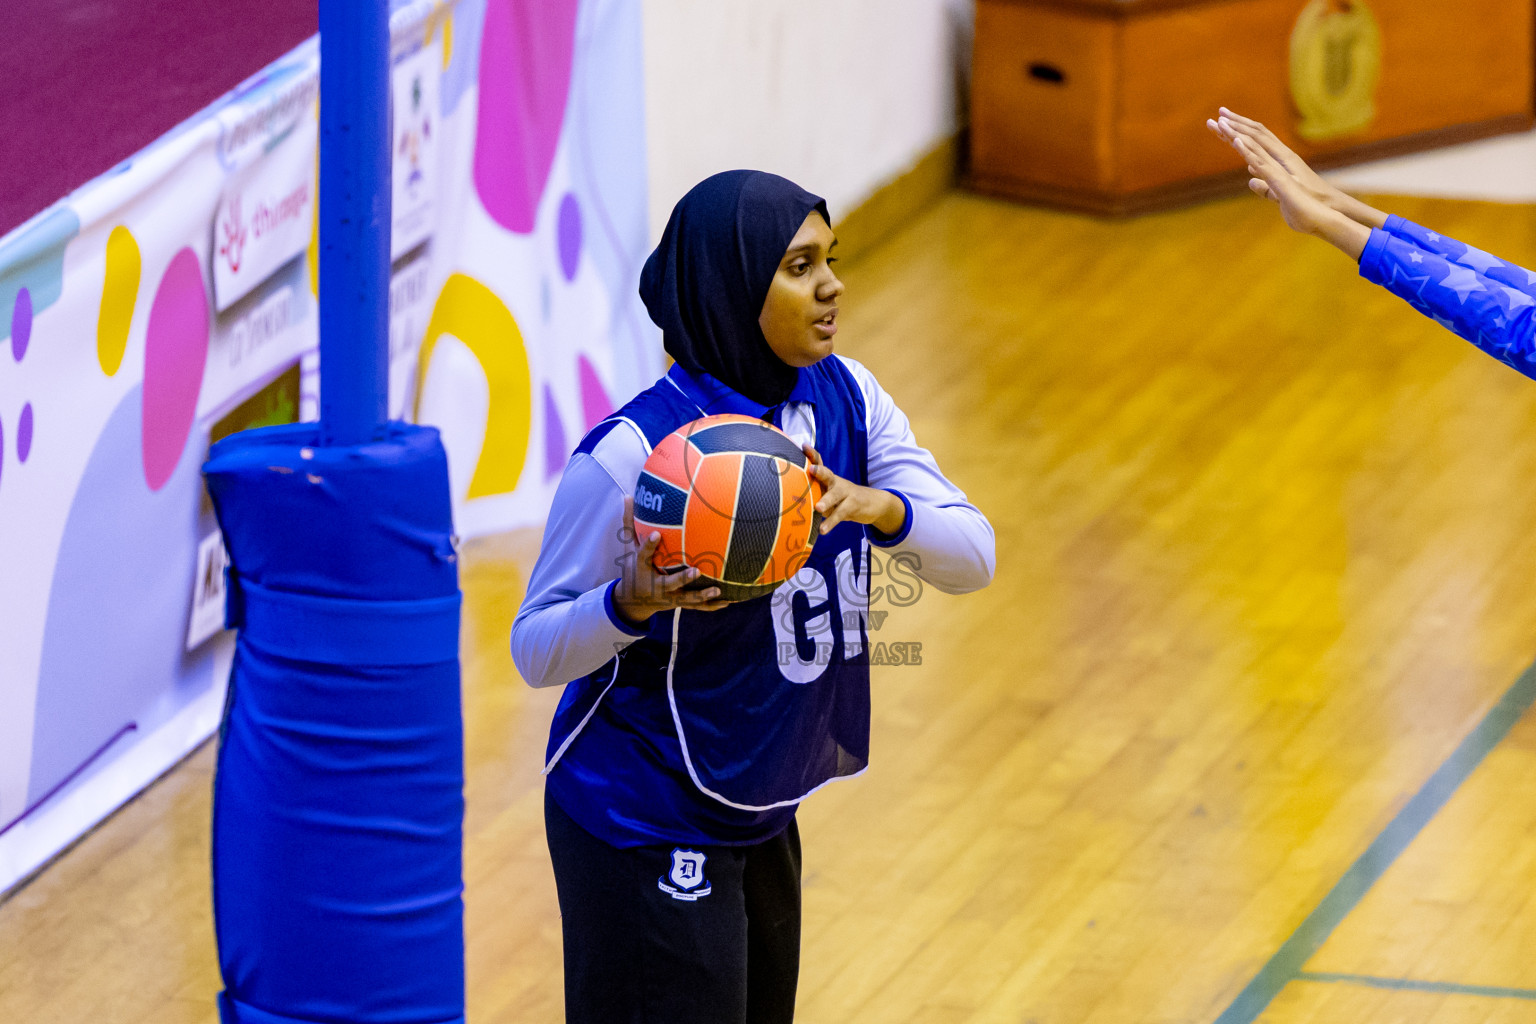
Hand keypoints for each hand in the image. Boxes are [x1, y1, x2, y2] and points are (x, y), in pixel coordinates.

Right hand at [612, 496, 733, 624]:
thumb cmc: (634, 568)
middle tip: (697, 571)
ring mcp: (668, 597)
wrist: (632, 601)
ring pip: (686, 598)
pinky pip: (696, 606)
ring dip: (702, 596)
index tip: (657, 534)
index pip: (644, 555)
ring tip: (718, 589)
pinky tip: (728, 602)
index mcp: (642, 569)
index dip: (649, 545)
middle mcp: (656, 585)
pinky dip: (711, 605)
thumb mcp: (629, 547)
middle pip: (670, 583)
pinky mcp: (678, 603)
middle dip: (682, 579)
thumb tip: (629, 495)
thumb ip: (630, 523)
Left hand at [803, 445, 905, 536]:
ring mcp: (846, 494)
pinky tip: (823, 530)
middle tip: (811, 469)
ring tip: (818, 508)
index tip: (804, 446)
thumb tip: (789, 498)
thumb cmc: (841, 499)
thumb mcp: (829, 493)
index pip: (820, 463)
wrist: (872, 503)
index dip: (812, 454)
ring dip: (827, 501)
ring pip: (836, 496)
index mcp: (829, 478)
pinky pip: (840, 515)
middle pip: (828, 475)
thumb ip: (814, 493)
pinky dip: (831, 523)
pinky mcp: (852, 507)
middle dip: (820, 471)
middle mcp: (836, 483)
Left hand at [1207, 107, 1387, 228]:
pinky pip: (1261, 159)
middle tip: (1220, 111)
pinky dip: (1248, 149)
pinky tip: (1236, 140)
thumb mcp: (1278, 194)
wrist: (1324, 209)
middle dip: (1236, 123)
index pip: (1256, 141)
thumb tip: (1251, 179)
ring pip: (1257, 142)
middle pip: (1255, 135)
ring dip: (1238, 131)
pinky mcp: (1280, 175)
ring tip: (1222, 120)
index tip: (1223, 122)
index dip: (1239, 131)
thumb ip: (1264, 186)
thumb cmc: (1306, 202)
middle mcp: (1280, 155)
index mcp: (1278, 159)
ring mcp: (1281, 163)